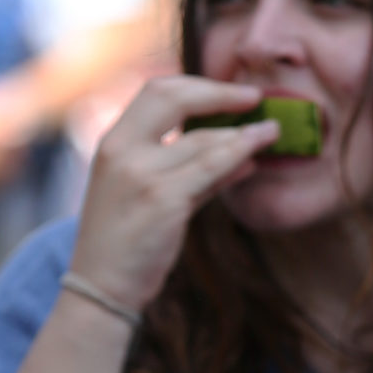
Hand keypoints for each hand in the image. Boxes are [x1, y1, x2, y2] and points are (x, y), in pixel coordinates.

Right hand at [67, 76, 278, 314]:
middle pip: (173, 96)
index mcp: (112, 142)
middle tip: (256, 97)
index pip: (155, 90)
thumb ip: (190, 170)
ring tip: (271, 131)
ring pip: (202, 139)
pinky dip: (238, 157)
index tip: (231, 91)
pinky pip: (211, 169)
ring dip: (242, 133)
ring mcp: (141, 173)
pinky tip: (255, 157)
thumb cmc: (125, 244)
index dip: (198, 85)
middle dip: (220, 93)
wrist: (101, 287)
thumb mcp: (149, 194)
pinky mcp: (163, 200)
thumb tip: (241, 151)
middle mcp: (121, 150)